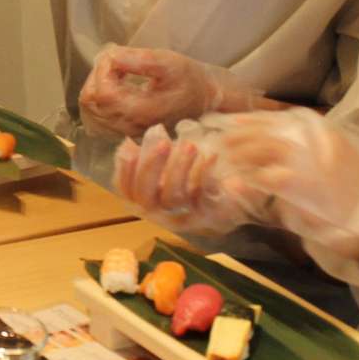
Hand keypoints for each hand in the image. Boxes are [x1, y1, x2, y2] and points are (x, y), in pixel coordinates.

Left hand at [78, 45, 267, 137]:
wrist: (202, 98)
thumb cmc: (188, 78)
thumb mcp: (168, 62)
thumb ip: (139, 60)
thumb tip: (110, 57)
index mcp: (142, 111)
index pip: (102, 93)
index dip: (103, 70)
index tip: (118, 56)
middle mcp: (130, 127)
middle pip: (91, 101)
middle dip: (98, 75)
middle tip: (118, 62)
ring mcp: (125, 132)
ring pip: (90, 110)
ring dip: (97, 85)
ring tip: (118, 73)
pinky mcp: (123, 131)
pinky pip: (96, 116)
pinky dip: (98, 98)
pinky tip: (116, 86)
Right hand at [112, 120, 270, 238]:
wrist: (234, 199)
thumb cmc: (196, 178)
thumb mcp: (169, 167)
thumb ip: (149, 159)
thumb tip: (127, 145)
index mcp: (149, 202)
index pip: (127, 192)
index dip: (124, 171)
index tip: (130, 145)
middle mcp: (163, 213)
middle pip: (146, 198)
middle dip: (150, 168)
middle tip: (163, 143)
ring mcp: (186, 216)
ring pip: (172, 197)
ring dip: (179, 168)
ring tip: (189, 145)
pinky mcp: (209, 214)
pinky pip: (202, 194)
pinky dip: (204, 172)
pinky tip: (210, 156)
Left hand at [206, 108, 358, 264]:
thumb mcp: (342, 155)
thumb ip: (313, 147)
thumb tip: (286, 146)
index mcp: (321, 128)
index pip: (273, 117)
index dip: (246, 120)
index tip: (227, 123)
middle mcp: (309, 136)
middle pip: (258, 130)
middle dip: (232, 136)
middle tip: (214, 142)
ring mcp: (301, 158)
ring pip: (254, 150)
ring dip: (234, 156)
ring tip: (218, 161)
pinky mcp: (294, 183)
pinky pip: (259, 178)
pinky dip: (244, 180)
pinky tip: (232, 184)